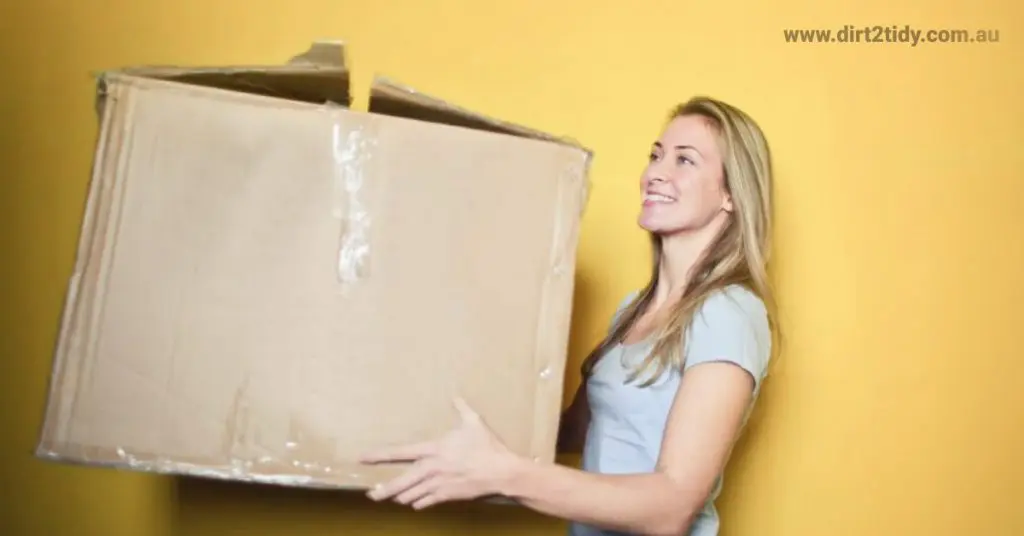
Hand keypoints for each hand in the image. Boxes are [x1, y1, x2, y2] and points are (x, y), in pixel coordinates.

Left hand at [359, 397, 522, 509]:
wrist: (501, 472)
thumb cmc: (487, 446)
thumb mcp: (474, 423)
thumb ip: (461, 409)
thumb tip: (455, 395)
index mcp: (434, 449)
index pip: (400, 452)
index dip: (379, 455)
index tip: (363, 457)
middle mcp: (432, 468)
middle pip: (401, 481)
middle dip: (383, 490)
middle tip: (371, 494)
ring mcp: (439, 484)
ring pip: (411, 495)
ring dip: (401, 496)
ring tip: (392, 497)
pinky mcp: (447, 496)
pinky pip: (426, 502)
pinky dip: (419, 503)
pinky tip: (415, 503)